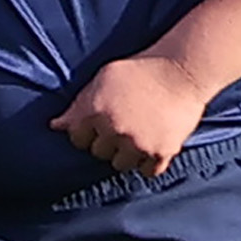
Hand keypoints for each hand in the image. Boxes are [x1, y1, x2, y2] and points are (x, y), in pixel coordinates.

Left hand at [56, 52, 216, 177]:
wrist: (184, 70)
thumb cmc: (142, 69)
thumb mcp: (103, 78)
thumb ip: (79, 104)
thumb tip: (55, 125)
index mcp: (95, 111)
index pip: (77, 139)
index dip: (86, 133)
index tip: (97, 128)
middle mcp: (114, 129)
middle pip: (99, 153)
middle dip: (107, 143)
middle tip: (121, 130)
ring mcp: (139, 143)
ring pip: (122, 164)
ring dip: (127, 155)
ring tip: (136, 139)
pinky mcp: (163, 151)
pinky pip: (148, 171)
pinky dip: (148, 164)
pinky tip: (150, 150)